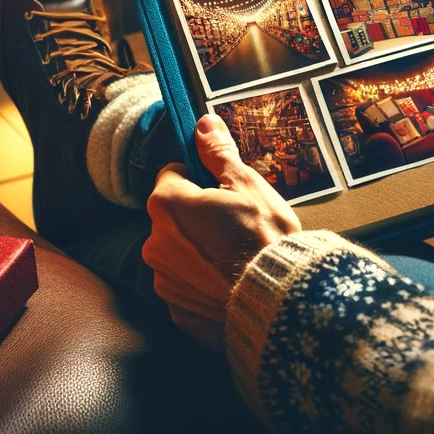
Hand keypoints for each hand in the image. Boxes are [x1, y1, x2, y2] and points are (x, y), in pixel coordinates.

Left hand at [142, 114, 300, 347]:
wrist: (279, 303)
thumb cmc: (264, 238)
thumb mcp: (247, 184)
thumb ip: (218, 152)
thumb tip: (203, 123)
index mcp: (167, 205)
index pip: (171, 176)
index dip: (197, 179)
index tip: (220, 190)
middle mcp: (154, 242)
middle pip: (173, 215)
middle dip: (196, 215)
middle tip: (233, 222)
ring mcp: (164, 280)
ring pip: (178, 251)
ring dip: (197, 249)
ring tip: (234, 254)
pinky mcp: (177, 309)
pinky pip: (186, 285)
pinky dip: (202, 281)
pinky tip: (229, 281)